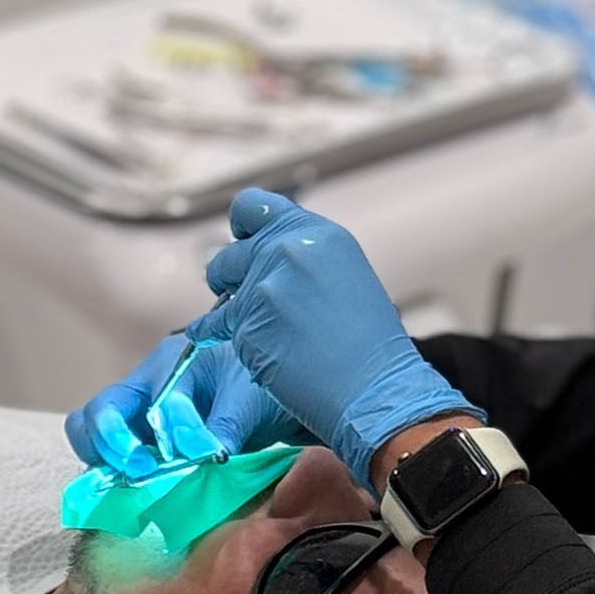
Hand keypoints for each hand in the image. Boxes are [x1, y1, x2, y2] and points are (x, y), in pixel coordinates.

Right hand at [65, 335, 298, 476]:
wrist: (265, 397)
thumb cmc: (253, 383)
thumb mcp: (249, 397)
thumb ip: (226, 425)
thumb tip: (210, 456)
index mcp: (168, 366)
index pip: (160, 401)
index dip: (182, 430)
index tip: (208, 452)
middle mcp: (142, 393)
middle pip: (99, 413)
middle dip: (112, 442)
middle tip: (141, 469)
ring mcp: (136, 425)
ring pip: (92, 439)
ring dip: (106, 464)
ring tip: (131, 484)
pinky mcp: (141, 453)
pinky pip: (111, 467)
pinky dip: (115, 482)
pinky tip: (132, 500)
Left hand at [187, 189, 477, 486]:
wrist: (375, 387)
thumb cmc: (369, 341)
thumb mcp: (343, 274)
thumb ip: (302, 257)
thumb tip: (261, 256)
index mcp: (316, 233)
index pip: (251, 206)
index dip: (241, 228)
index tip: (243, 242)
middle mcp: (286, 250)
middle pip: (228, 254)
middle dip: (228, 277)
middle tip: (244, 298)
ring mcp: (263, 288)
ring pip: (221, 295)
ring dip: (228, 314)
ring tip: (256, 331)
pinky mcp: (246, 326)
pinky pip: (220, 331)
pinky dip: (230, 343)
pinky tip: (254, 353)